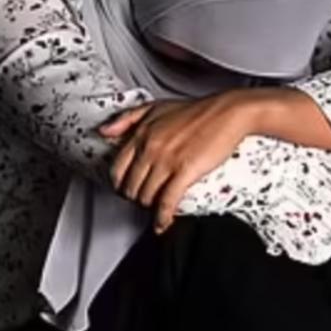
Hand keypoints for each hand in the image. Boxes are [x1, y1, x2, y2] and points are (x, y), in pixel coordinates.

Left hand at [98, 92, 258, 233]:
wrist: (227, 112)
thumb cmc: (196, 111)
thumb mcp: (155, 107)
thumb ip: (127, 119)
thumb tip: (104, 131)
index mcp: (141, 134)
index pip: (118, 169)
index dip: (120, 185)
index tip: (126, 190)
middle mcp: (150, 148)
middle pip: (131, 187)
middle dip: (135, 198)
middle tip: (144, 201)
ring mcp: (166, 160)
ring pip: (146, 196)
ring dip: (149, 208)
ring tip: (157, 210)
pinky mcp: (185, 171)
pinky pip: (167, 201)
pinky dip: (162, 217)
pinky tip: (163, 223)